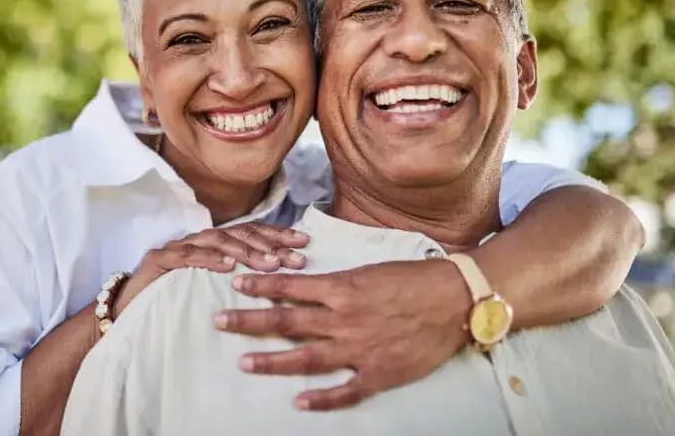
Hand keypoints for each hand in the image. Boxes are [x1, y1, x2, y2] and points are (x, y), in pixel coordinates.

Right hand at [115, 223, 308, 313]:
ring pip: (217, 240)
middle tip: (295, 257)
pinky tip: (227, 265)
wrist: (125, 308)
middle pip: (239, 233)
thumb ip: (235, 278)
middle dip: (270, 244)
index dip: (278, 235)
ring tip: (269, 262)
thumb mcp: (209, 288)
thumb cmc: (171, 299)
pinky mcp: (159, 260)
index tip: (305, 242)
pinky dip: (208, 258)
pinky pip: (187, 256)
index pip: (251, 232)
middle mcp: (198, 240)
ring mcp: (178, 248)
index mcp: (213, 244)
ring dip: (245, 251)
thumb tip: (277, 280)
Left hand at [214, 259, 472, 410]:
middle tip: (220, 321)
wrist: (455, 298)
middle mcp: (342, 319)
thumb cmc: (413, 278)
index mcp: (341, 289)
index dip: (260, 286)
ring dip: (272, 361)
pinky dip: (322, 399)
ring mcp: (358, 349)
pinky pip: (346, 390)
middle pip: (286, 322)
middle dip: (249, 322)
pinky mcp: (378, 373)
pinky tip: (300, 403)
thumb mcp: (370, 270)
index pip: (290, 287)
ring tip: (244, 363)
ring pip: (306, 358)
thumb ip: (337, 284)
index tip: (236, 284)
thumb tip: (308, 285)